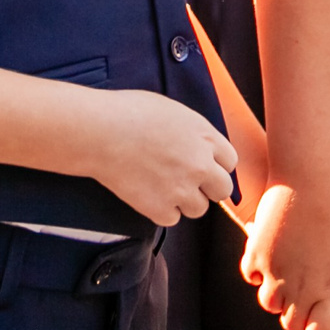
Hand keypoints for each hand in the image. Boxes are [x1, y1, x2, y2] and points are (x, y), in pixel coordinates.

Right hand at [85, 88, 237, 226]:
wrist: (100, 132)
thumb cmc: (129, 112)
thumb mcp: (172, 110)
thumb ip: (193, 131)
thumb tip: (199, 143)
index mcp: (204, 136)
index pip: (230, 161)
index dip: (216, 164)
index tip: (202, 165)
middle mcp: (200, 164)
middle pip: (222, 189)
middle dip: (208, 187)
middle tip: (187, 182)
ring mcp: (182, 188)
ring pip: (199, 209)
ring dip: (184, 201)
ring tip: (162, 186)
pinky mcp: (160, 208)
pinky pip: (172, 218)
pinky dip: (161, 211)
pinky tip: (147, 194)